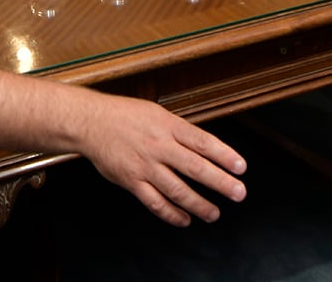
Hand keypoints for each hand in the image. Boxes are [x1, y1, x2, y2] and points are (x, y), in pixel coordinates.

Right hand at [79, 95, 246, 225]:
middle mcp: (159, 146)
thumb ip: (179, 130)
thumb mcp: (156, 113)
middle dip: (221, 183)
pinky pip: (155, 202)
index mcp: (168, 126)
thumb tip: (204, 146)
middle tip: (238, 193)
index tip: (241, 167)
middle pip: (196, 168)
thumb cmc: (124, 115)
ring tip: (213, 213)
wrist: (91, 122)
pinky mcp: (132, 181)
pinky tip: (184, 219)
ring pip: (177, 190)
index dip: (225, 156)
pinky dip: (171, 214)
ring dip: (199, 204)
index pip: (203, 142)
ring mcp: (145, 166)